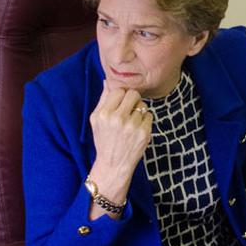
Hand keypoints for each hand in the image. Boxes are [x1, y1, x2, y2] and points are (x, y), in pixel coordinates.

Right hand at [88, 81, 152, 205]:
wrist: (113, 164)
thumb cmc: (104, 140)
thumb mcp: (96, 120)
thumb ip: (103, 99)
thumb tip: (108, 80)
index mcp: (104, 114)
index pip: (119, 90)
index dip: (121, 96)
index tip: (120, 103)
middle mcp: (118, 119)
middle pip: (133, 94)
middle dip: (132, 100)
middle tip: (129, 110)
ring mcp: (132, 126)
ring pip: (143, 105)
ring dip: (139, 111)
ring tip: (131, 123)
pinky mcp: (144, 133)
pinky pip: (149, 116)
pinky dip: (145, 121)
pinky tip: (137, 129)